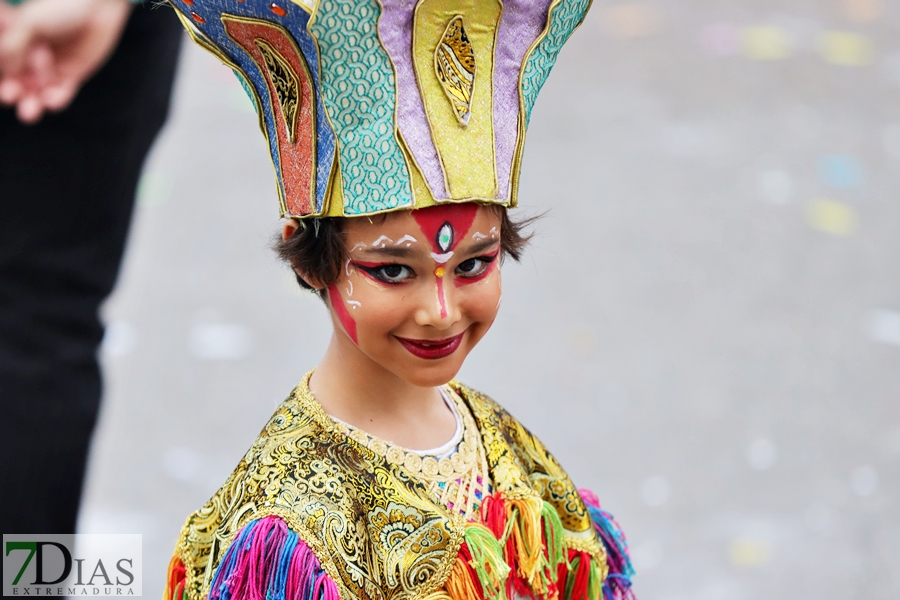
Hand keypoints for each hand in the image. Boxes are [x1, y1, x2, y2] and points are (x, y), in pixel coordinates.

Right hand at [0, 0, 132, 123]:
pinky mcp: (72, 75)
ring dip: (32, 103)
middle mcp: (31, 58)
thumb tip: (5, 70)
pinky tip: (52, 102)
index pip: (4, 67)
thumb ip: (13, 45)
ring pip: (39, 92)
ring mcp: (52, 68)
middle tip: (12, 98)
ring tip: (29, 112)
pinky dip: (56, 99)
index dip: (1, 80)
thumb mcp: (31, 23)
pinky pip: (62, 93)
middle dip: (14, 93)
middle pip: (18, 83)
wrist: (97, 8)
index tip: (2, 88)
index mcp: (16, 44)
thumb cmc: (60, 8)